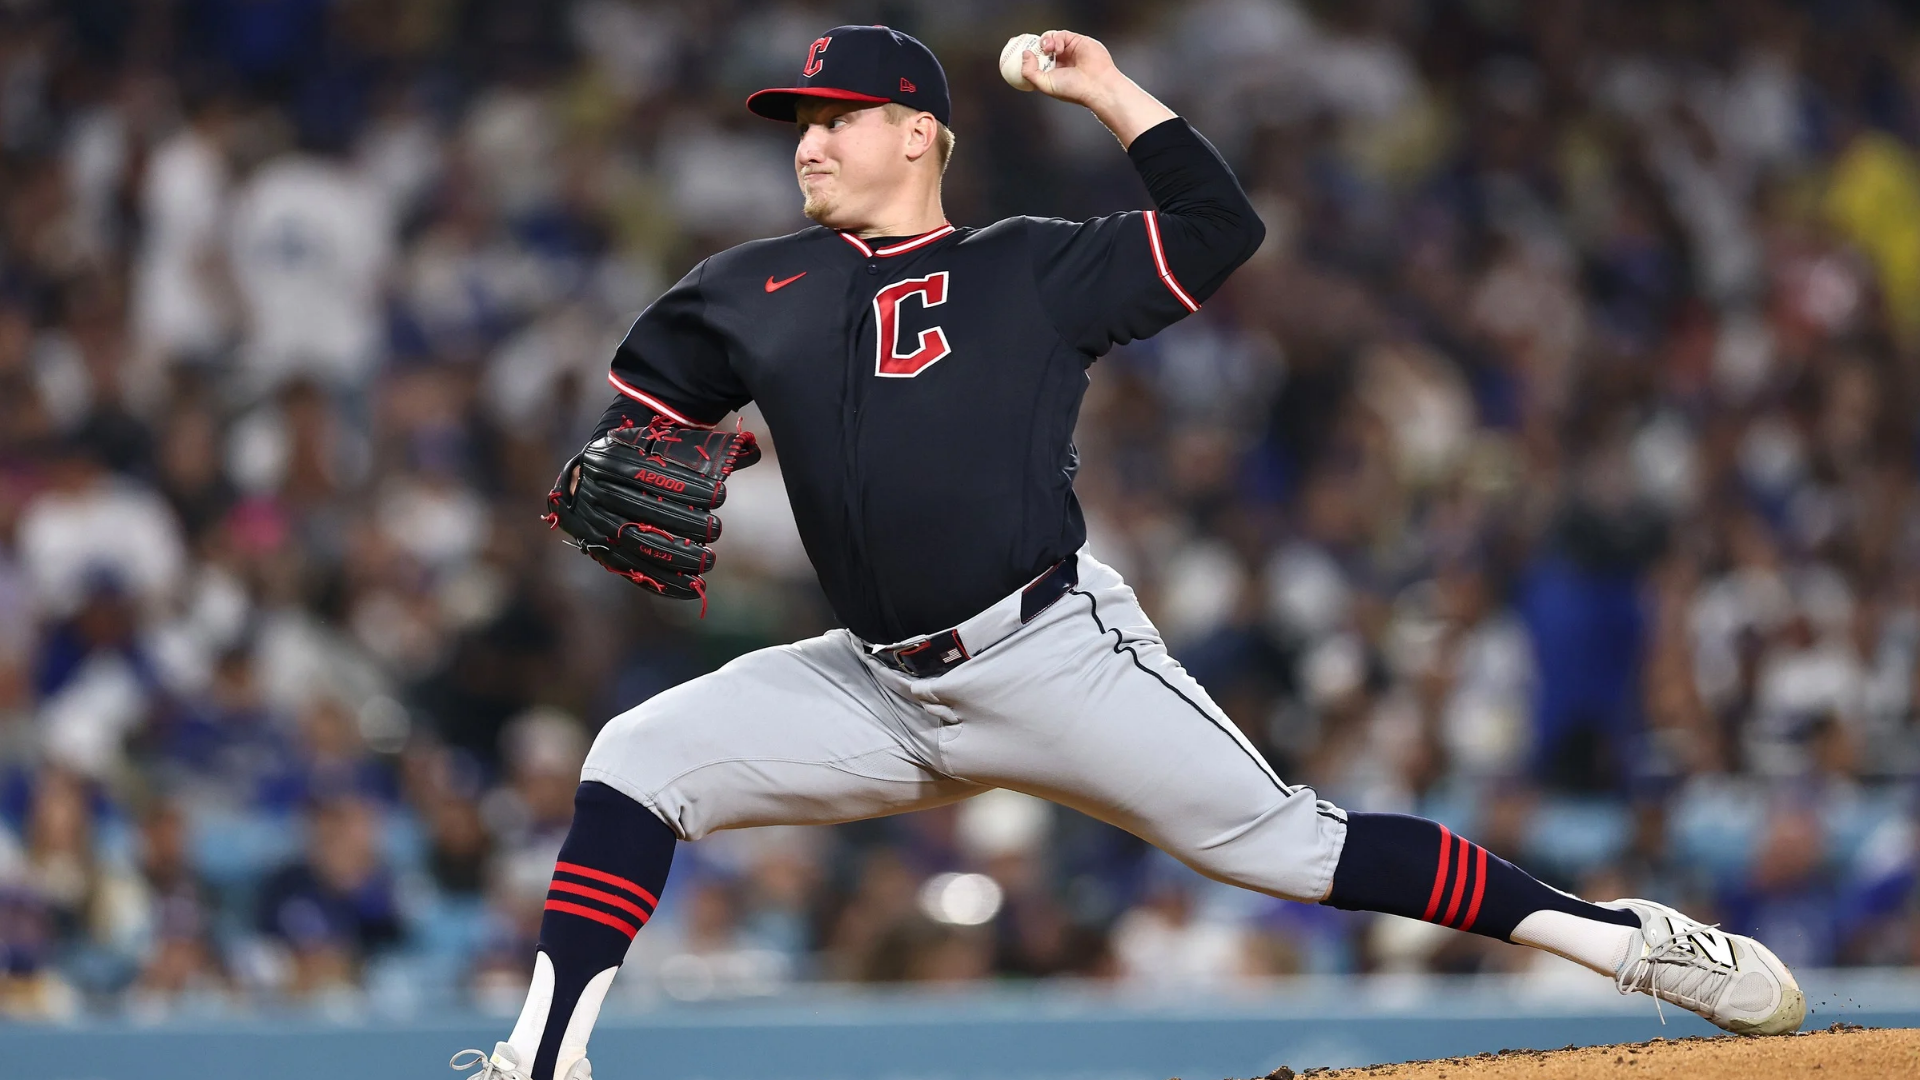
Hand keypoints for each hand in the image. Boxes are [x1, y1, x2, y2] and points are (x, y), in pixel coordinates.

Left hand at [1021, 30, 1175, 148]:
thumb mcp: (1045, 85)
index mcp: (1052, 72)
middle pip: (1042, 47)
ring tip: (1049, 49)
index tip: (1023, 52)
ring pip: (1050, 38)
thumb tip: (1025, 55)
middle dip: (1036, 46)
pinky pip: (1061, 34)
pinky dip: (1056, 38)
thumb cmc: (1074, 89)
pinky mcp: (1077, 41)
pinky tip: (1058, 48)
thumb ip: (1030, 72)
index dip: (1029, 55)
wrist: (1096, 85)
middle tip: (1033, 49)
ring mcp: (1069, 50)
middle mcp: (1060, 61)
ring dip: (1046, 42)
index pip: (1036, 60)